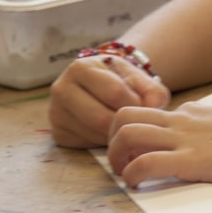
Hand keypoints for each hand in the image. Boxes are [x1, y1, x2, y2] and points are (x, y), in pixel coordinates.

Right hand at [48, 55, 169, 148]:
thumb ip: (152, 90)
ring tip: (125, 127)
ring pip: (93, 134)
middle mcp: (62, 88)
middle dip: (124, 124)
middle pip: (100, 118)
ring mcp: (56, 112)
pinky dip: (103, 143)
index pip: (114, 92)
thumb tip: (154, 107)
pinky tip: (111, 134)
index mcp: (81, 67)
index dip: (135, 104)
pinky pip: (86, 145)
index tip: (143, 106)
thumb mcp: (139, 78)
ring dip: (115, 136)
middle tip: (136, 123)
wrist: (103, 87)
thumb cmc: (122, 82)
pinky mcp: (58, 133)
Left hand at [108, 102, 211, 187]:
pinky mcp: (190, 161)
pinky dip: (131, 176)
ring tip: (123, 175)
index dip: (134, 132)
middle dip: (111, 138)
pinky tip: (136, 187)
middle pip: (124, 115)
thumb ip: (208, 130)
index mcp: (191, 112)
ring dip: (115, 157)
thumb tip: (203, 143)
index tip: (134, 151)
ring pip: (127, 134)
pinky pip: (145, 163)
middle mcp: (181, 120)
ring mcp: (184, 139)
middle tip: (119, 161)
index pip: (148, 114)